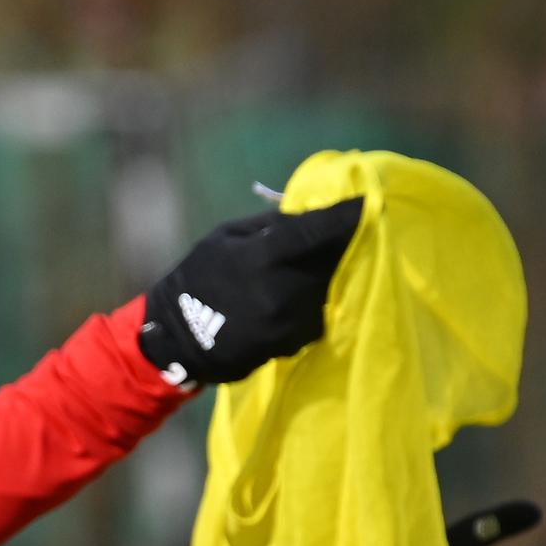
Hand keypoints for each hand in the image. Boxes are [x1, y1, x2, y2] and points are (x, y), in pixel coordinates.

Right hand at [139, 199, 365, 389]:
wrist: (176, 340)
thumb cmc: (196, 280)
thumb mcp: (223, 238)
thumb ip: (268, 225)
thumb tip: (308, 215)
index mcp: (264, 255)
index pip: (319, 229)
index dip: (347, 216)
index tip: (368, 203)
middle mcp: (285, 288)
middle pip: (334, 259)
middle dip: (341, 245)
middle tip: (347, 233)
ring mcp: (291, 320)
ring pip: (329, 288)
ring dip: (327, 276)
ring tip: (312, 270)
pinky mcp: (294, 343)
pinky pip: (318, 314)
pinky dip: (313, 303)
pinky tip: (295, 299)